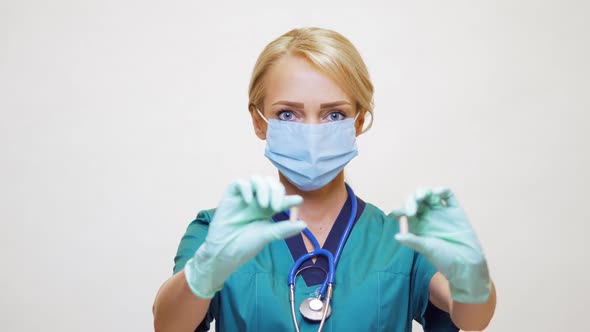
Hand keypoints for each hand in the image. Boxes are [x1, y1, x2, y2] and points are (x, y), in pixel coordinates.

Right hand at [184, 176, 306, 298]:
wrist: (223, 253)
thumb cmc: (244, 246)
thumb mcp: (266, 236)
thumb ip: (283, 229)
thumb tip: (304, 224)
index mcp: (267, 209)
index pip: (280, 197)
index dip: (289, 198)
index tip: (298, 201)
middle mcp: (256, 201)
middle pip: (270, 183)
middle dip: (276, 190)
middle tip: (276, 206)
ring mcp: (243, 198)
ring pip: (256, 179)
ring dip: (263, 188)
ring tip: (264, 205)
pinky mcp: (230, 197)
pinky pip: (238, 183)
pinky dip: (246, 188)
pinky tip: (249, 201)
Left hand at [393, 188, 490, 302]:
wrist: (467, 264)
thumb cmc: (445, 260)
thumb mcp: (426, 249)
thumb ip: (413, 241)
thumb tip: (396, 236)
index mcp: (417, 225)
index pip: (406, 210)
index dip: (402, 208)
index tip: (401, 213)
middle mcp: (428, 217)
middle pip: (415, 200)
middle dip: (411, 199)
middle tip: (412, 210)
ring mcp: (441, 212)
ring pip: (429, 194)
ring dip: (424, 191)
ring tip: (422, 197)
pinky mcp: (455, 210)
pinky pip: (448, 195)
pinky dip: (442, 190)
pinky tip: (437, 193)